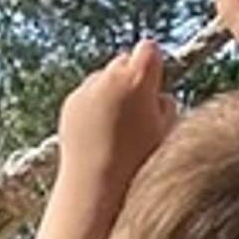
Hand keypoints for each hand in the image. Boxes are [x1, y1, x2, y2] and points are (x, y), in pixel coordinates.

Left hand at [53, 40, 174, 210]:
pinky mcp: (70, 103)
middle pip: (123, 60)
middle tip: (138, 110)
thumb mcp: (168, 132)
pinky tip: (100, 134)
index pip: (149, 49)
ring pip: (103, 77)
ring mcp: (85, 90)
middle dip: (131, 77)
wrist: (96, 188)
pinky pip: (87, 94)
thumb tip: (158, 93)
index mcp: (137, 80)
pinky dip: (94, 106)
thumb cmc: (141, 164)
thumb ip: (165, 104)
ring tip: (117, 127)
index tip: (155, 86)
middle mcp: (108, 78)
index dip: (154, 67)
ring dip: (111, 91)